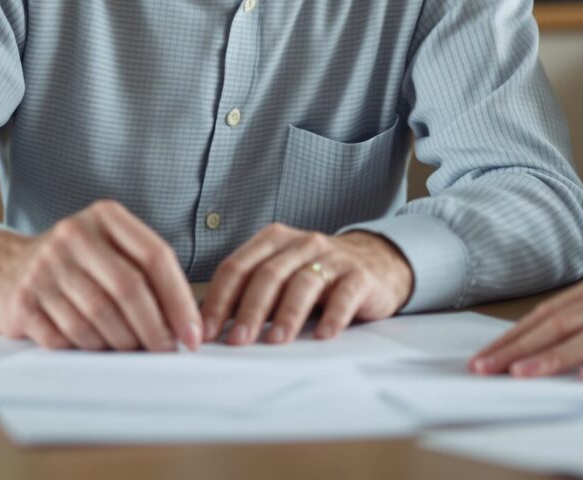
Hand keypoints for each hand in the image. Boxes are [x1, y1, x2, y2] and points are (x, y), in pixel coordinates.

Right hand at [0, 200, 201, 352]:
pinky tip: (96, 346)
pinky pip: (68, 336)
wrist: (6, 268)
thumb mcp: (111, 248)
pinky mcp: (24, 300)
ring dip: (122, 342)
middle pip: (128, 289)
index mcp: (105, 217)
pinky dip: (89, 348)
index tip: (193, 333)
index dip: (179, 300)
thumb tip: (186, 324)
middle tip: (166, 350)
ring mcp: (44, 267)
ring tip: (131, 348)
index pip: (155, 257)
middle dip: (154, 328)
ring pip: (98, 318)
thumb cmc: (76, 263)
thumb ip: (147, 274)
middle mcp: (73, 235)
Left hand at [201, 226, 413, 345]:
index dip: (218, 300)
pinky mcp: (360, 276)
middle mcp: (301, 244)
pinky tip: (322, 336)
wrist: (376, 263)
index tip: (206, 332)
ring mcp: (332, 258)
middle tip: (237, 341)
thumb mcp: (281, 275)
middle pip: (268, 275)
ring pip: (303, 282)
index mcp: (273, 241)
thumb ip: (248, 293)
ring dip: (287, 314)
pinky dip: (333, 316)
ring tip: (276, 341)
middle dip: (249, 310)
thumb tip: (206, 327)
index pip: (237, 267)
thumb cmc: (317, 275)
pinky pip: (344, 295)